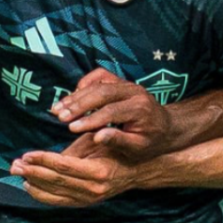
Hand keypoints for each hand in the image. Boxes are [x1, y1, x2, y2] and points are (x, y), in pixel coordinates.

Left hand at [11, 150, 136, 206]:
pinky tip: (29, 186)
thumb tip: (47, 155)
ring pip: (54, 193)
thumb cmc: (118, 150)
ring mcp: (89, 199)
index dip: (43, 159)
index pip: (64, 166)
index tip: (27, 153)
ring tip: (18, 173)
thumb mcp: (100, 142)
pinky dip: (41, 195)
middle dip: (32, 172)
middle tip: (15, 164)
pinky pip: (58, 201)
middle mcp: (93, 189)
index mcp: (99, 171)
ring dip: (33, 183)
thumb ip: (76, 149)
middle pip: (56, 181)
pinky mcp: (85, 203)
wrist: (137, 170)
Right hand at [51, 68, 172, 161]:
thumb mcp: (138, 147)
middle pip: (103, 92)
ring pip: (99, 83)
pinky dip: (84, 84)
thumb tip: (96, 137)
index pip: (112, 111)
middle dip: (79, 105)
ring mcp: (127, 84)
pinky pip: (99, 76)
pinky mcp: (120, 81)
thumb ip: (118, 141)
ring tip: (56, 110)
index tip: (71, 128)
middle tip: (59, 117)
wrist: (165, 126)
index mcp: (141, 109)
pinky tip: (71, 98)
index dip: (90, 119)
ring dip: (76, 96)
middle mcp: (135, 92)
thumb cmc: (150, 141)